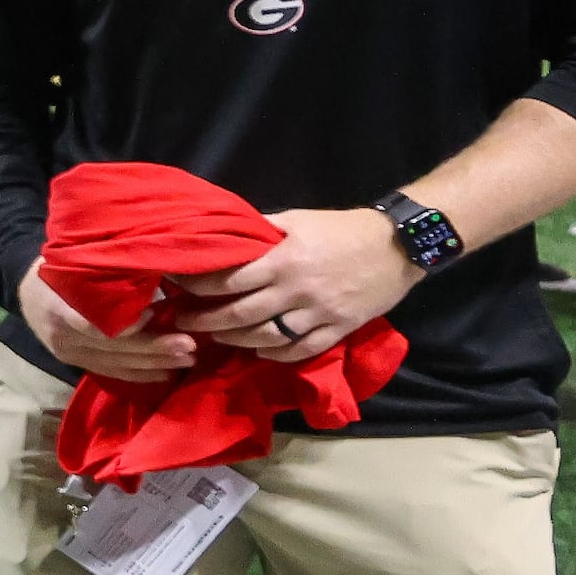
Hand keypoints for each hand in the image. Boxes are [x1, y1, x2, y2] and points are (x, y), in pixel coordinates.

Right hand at [16, 265, 195, 382]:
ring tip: (187, 360)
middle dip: (155, 348)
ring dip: (154, 364)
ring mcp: (68, 353)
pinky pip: (110, 373)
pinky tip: (164, 374)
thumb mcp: (74, 263)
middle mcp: (62, 337)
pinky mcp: (75, 363)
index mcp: (58, 307)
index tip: (156, 314)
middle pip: (113, 348)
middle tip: (190, 345)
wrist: (24, 288)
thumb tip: (155, 280)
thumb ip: (105, 277)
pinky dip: (139, 375)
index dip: (127, 325)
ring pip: (116, 364)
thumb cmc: (58, 267)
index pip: (95, 325)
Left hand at [170, 208, 415, 363]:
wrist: (398, 246)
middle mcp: (297, 291)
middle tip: (181, 320)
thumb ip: (261, 229)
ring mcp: (319, 313)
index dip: (198, 286)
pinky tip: (257, 351)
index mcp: (284, 260)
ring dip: (235, 340)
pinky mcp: (338, 329)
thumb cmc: (342, 229)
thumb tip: (226, 233)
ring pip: (266, 337)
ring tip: (215, 336)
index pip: (229, 280)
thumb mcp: (298, 219)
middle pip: (240, 314)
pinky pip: (300, 350)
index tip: (176, 287)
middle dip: (205, 320)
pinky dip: (275, 355)